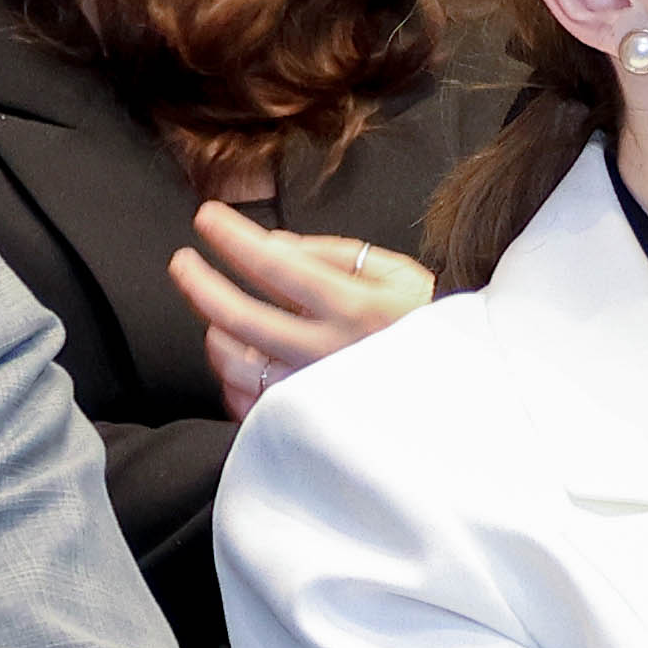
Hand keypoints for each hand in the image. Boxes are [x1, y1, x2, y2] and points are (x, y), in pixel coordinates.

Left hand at [175, 205, 434, 422]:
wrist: (465, 394)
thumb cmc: (431, 326)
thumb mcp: (398, 273)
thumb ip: (334, 253)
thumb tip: (272, 244)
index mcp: (356, 307)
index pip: (274, 265)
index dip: (231, 238)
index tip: (205, 218)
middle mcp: (329, 354)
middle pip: (238, 316)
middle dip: (198, 283)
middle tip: (182, 263)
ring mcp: (313, 396)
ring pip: (235, 364)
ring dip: (216, 333)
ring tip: (216, 317)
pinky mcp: (306, 429)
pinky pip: (247, 405)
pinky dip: (235, 380)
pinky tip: (240, 362)